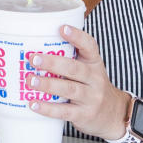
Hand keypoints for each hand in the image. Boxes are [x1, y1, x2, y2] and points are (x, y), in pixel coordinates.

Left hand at [25, 25, 127, 141]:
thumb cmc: (92, 86)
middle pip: (74, 68)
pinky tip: (33, 104)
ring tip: (30, 80)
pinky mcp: (84, 115)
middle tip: (33, 59)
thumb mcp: (89, 69)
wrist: (113, 114)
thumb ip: (69, 59)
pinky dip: (48, 108)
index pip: (89, 46)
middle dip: (52, 63)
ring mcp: (91, 98)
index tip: (62, 28)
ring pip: (68, 89)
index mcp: (94, 62)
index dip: (77, 36)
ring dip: (47, 84)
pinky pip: (64, 111)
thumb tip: (34, 47)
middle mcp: (95, 79)